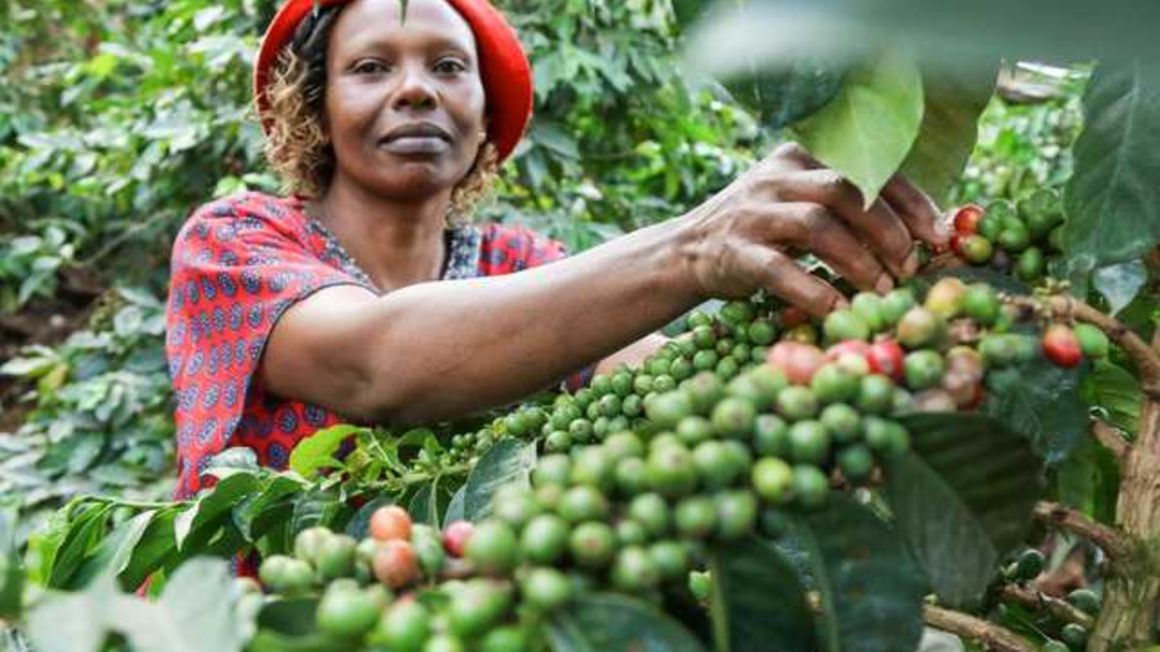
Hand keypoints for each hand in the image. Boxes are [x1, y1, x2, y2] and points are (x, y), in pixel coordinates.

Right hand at [678, 142, 948, 315]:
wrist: (687, 251)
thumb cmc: (761, 231)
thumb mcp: (799, 202)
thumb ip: (848, 207)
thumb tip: (922, 234)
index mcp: (801, 157)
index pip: (868, 170)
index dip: (910, 202)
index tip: (938, 235)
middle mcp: (776, 177)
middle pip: (846, 191)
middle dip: (888, 230)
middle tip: (910, 267)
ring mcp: (752, 213)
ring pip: (818, 226)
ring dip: (859, 261)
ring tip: (882, 289)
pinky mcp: (734, 252)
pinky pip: (780, 270)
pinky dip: (814, 290)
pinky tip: (837, 310)